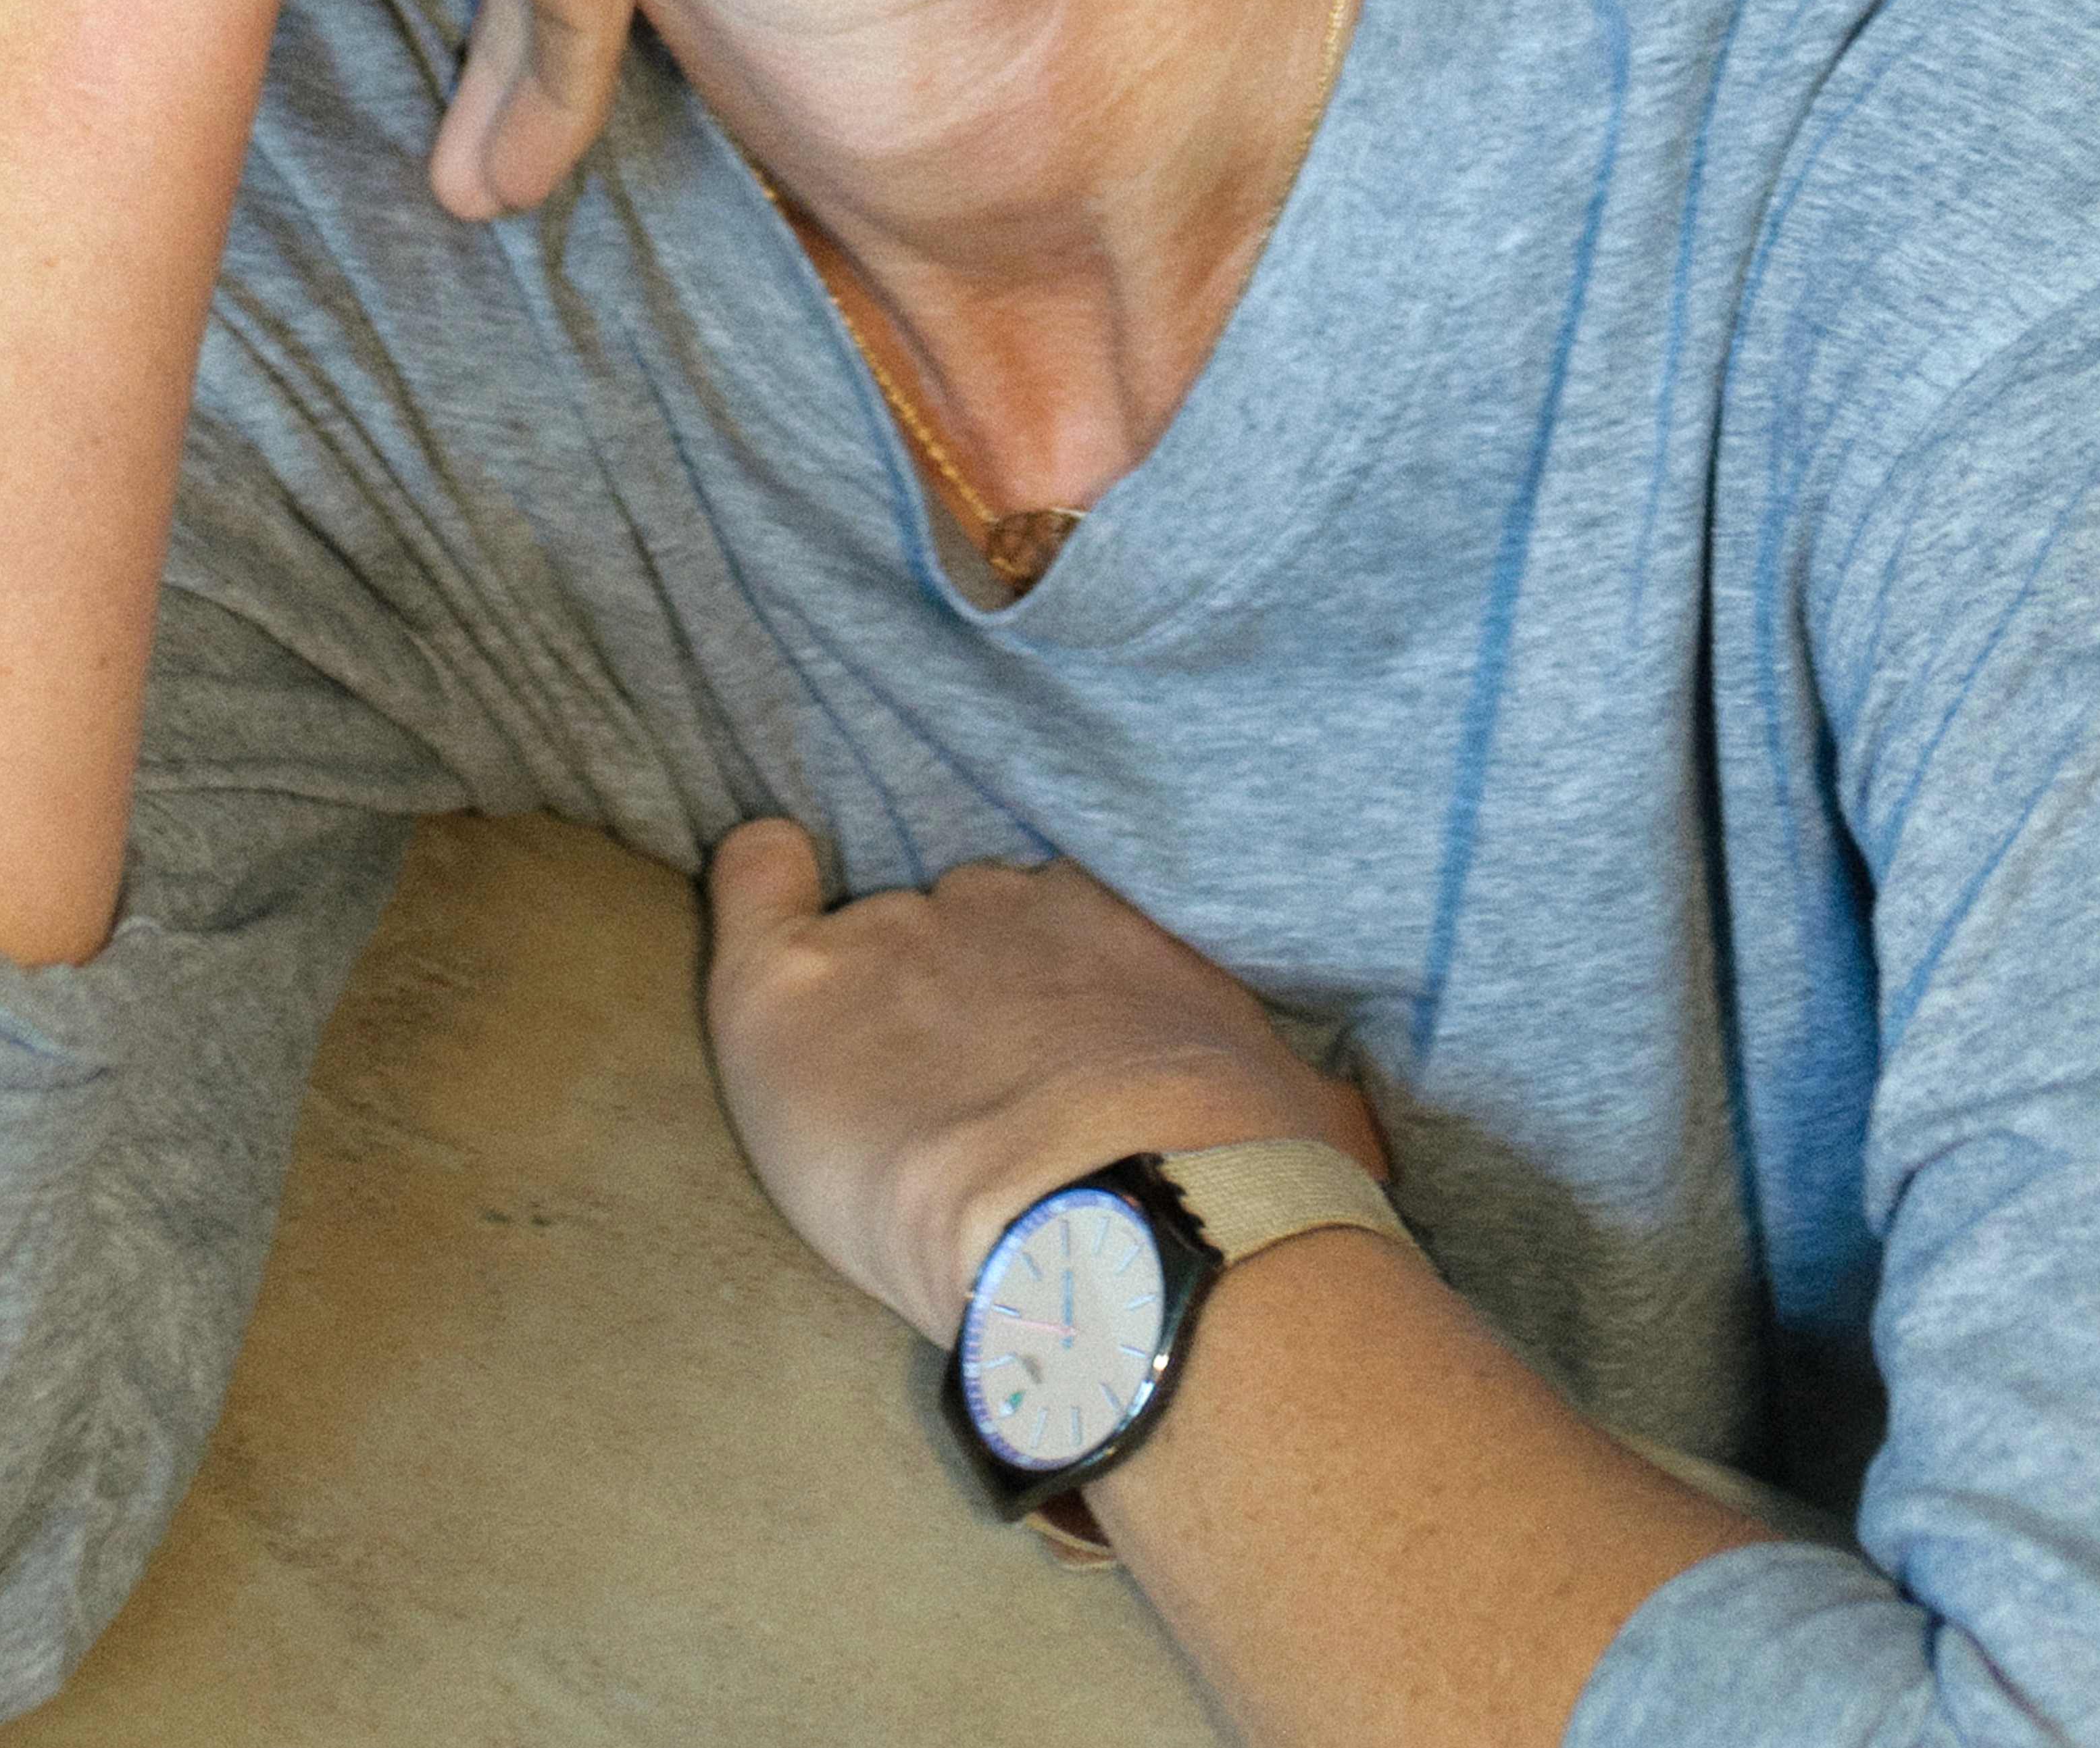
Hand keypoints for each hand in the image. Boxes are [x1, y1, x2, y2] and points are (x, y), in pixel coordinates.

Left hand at [705, 824, 1388, 1346]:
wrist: (1117, 1225)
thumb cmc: (1234, 1190)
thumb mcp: (1314, 1125)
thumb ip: (1310, 1104)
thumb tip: (1343, 1135)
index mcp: (1118, 931)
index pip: (1069, 926)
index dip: (1056, 991)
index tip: (1061, 1056)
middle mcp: (1003, 907)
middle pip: (967, 928)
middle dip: (967, 998)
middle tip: (976, 1104)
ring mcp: (893, 941)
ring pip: (873, 936)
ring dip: (877, 996)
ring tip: (881, 1086)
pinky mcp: (792, 992)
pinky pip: (755, 887)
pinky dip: (757, 877)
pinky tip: (766, 875)